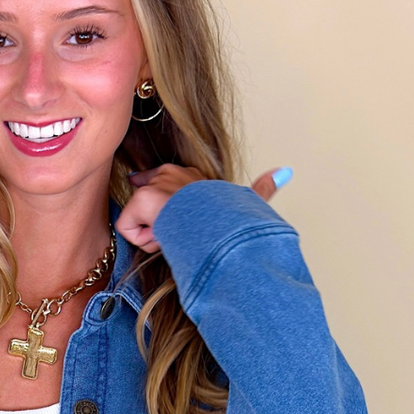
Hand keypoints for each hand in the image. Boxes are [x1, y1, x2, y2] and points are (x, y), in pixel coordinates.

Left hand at [117, 164, 292, 253]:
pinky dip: (145, 242)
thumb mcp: (247, 204)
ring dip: (154, 238)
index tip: (158, 213)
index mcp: (191, 175)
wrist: (218, 231)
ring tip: (177, 240)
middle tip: (173, 236)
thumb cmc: (230, 223)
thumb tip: (285, 172)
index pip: (160, 179)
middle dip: (154, 223)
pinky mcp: (142, 199)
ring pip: (138, 221)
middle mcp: (171, 173)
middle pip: (142, 200)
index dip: (154, 197)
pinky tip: (166, 241)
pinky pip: (129, 230)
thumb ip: (262, 188)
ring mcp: (155, 184)